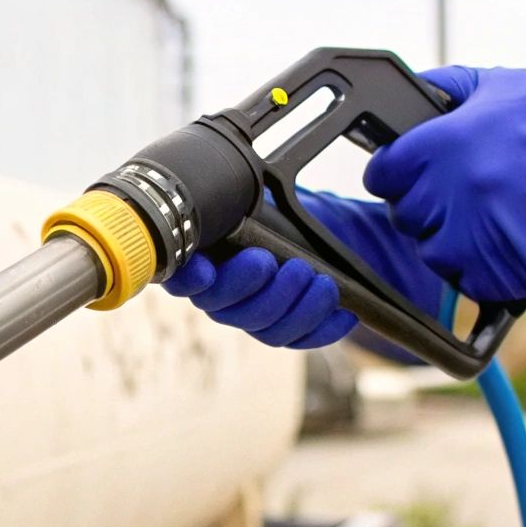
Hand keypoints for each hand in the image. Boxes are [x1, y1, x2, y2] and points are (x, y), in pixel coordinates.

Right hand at [161, 192, 447, 348]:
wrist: (316, 228)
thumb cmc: (277, 210)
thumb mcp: (253, 197)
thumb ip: (232, 201)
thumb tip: (223, 186)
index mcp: (202, 258)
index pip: (181, 277)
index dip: (189, 279)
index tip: (205, 271)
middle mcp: (220, 294)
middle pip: (224, 308)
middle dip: (253, 287)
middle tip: (281, 264)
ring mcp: (251, 316)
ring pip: (265, 329)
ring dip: (296, 308)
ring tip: (322, 283)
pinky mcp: (285, 331)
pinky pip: (299, 340)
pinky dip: (324, 328)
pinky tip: (344, 312)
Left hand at [364, 47, 525, 301]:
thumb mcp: (499, 84)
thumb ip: (445, 89)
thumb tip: (409, 96)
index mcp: (443, 143)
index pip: (383, 176)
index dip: (399, 178)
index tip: (417, 180)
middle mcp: (455, 189)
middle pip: (408, 219)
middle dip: (433, 211)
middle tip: (471, 198)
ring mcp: (482, 231)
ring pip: (437, 256)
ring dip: (459, 245)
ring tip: (497, 222)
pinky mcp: (511, 267)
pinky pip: (474, 283)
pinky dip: (490, 272)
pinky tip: (516, 242)